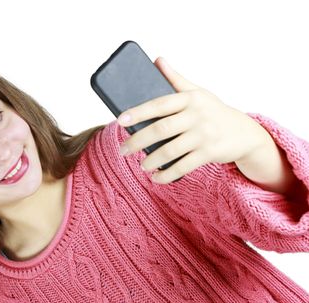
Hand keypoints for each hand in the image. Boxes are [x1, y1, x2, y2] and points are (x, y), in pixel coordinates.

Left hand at [117, 57, 271, 183]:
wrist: (245, 133)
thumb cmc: (214, 111)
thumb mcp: (198, 93)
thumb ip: (175, 79)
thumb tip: (157, 60)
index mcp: (190, 99)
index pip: (159, 104)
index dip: (138, 112)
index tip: (120, 120)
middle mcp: (197, 115)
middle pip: (161, 129)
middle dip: (137, 141)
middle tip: (123, 150)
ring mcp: (204, 135)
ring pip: (170, 151)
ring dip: (151, 160)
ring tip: (141, 165)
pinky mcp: (210, 153)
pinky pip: (183, 166)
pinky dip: (167, 174)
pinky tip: (156, 177)